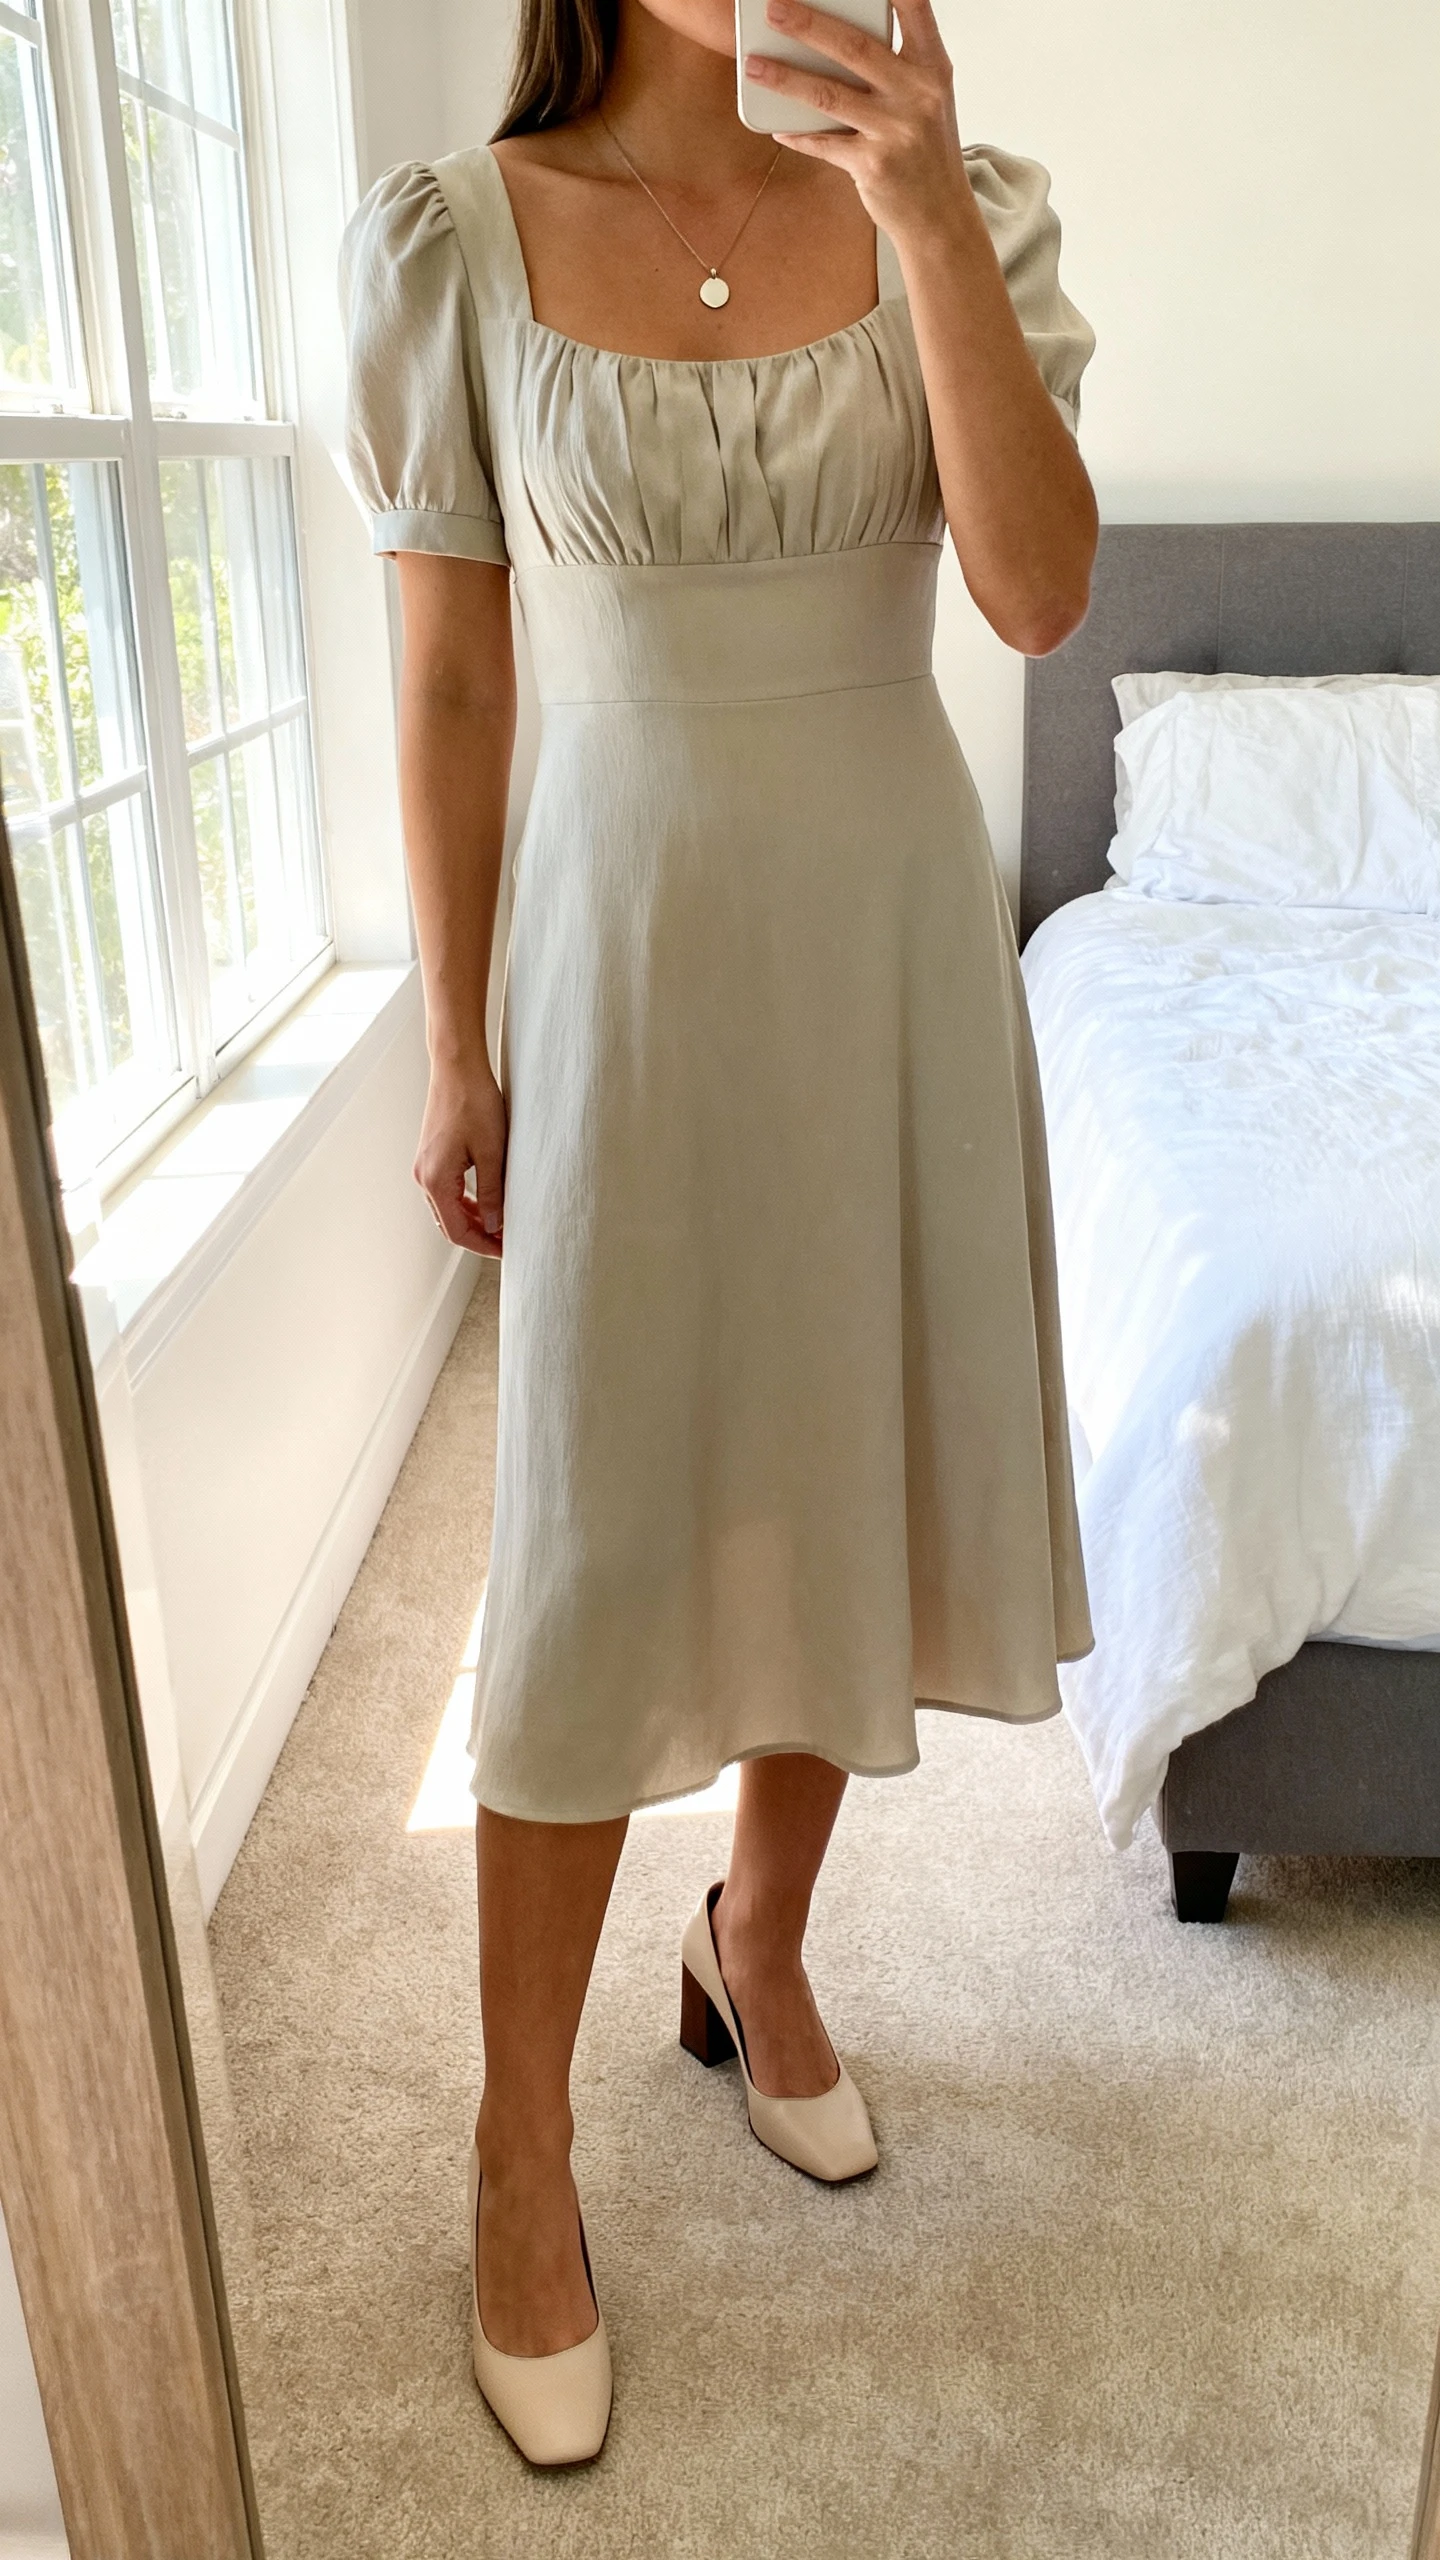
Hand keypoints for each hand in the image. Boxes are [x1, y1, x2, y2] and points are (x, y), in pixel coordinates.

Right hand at [415, 1060, 506, 1257]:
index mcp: (436, 1180)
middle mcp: (424, 1177)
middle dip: (479, 1237)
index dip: (483, 1246)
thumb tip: (496, 1226)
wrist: (457, 1067)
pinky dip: (466, 1203)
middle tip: (508, 1241)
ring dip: (473, 1220)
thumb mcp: (492, 1152)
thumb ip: (493, 1193)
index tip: (507, 1250)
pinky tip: (488, 1201)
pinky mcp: (431, 1156)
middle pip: (449, 1224)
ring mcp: (424, 1166)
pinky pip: (446, 1191)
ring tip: (502, 1224)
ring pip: (447, 1209)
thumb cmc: (475, 1103)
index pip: (457, 1232)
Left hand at [744, 0, 970, 245]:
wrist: (941, 214)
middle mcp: (918, 93)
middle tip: (773, 9)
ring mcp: (895, 130)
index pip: (914, 7)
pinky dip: (798, 135)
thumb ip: (895, 64)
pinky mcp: (873, 165)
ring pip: (829, 95)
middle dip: (808, 25)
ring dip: (786, 78)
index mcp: (933, 66)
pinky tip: (778, 126)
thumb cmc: (927, 150)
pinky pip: (824, 143)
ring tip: (754, 65)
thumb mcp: (926, 98)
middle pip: (854, 47)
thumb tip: (837, 37)